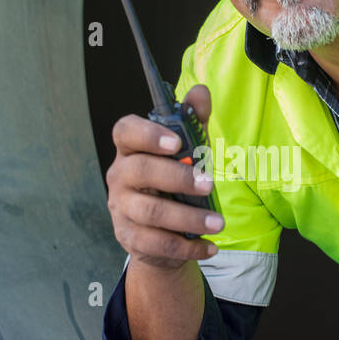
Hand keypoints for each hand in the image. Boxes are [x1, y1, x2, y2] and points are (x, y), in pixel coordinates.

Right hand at [105, 84, 222, 271]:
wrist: (158, 233)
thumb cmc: (172, 183)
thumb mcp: (187, 151)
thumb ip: (192, 121)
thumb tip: (200, 92)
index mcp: (130, 149)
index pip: (125, 132)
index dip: (147, 134)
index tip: (176, 142)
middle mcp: (120, 177)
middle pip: (141, 171)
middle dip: (177, 177)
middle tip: (210, 184)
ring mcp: (121, 208)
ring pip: (150, 212)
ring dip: (187, 218)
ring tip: (218, 222)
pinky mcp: (129, 238)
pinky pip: (157, 244)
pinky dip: (187, 247)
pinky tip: (210, 245)